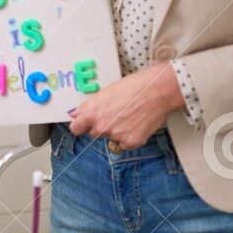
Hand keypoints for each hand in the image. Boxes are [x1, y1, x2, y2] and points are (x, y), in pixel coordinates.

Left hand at [67, 64, 184, 150]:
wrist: (157, 91)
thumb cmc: (134, 87)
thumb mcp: (105, 92)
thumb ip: (88, 106)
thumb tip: (76, 113)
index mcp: (92, 113)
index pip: (75, 128)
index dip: (81, 125)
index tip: (84, 124)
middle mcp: (101, 126)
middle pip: (93, 133)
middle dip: (101, 126)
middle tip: (115, 115)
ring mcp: (115, 136)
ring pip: (110, 139)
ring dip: (116, 132)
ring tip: (128, 117)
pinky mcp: (130, 142)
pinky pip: (124, 145)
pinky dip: (129, 138)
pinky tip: (135, 125)